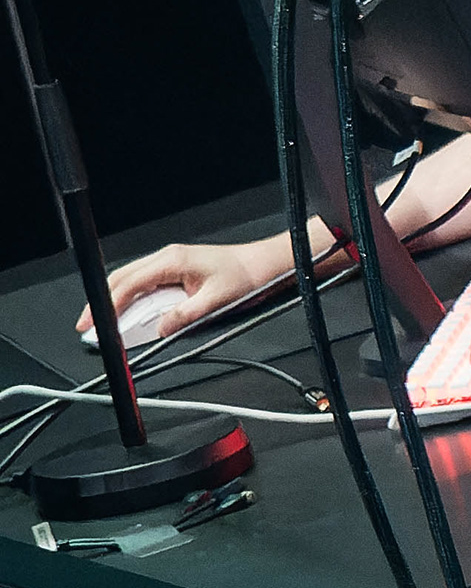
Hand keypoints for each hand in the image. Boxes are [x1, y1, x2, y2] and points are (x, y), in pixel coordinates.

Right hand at [90, 236, 289, 347]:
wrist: (265, 264)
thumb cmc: (247, 275)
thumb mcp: (216, 300)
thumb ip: (185, 315)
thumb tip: (161, 329)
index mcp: (173, 260)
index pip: (129, 283)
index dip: (106, 304)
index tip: (92, 321)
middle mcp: (168, 258)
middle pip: (122, 279)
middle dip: (101, 303)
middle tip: (88, 325)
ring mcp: (171, 263)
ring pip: (133, 282)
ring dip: (117, 302)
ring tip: (105, 324)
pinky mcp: (177, 271)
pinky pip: (147, 286)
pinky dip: (135, 300)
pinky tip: (130, 315)